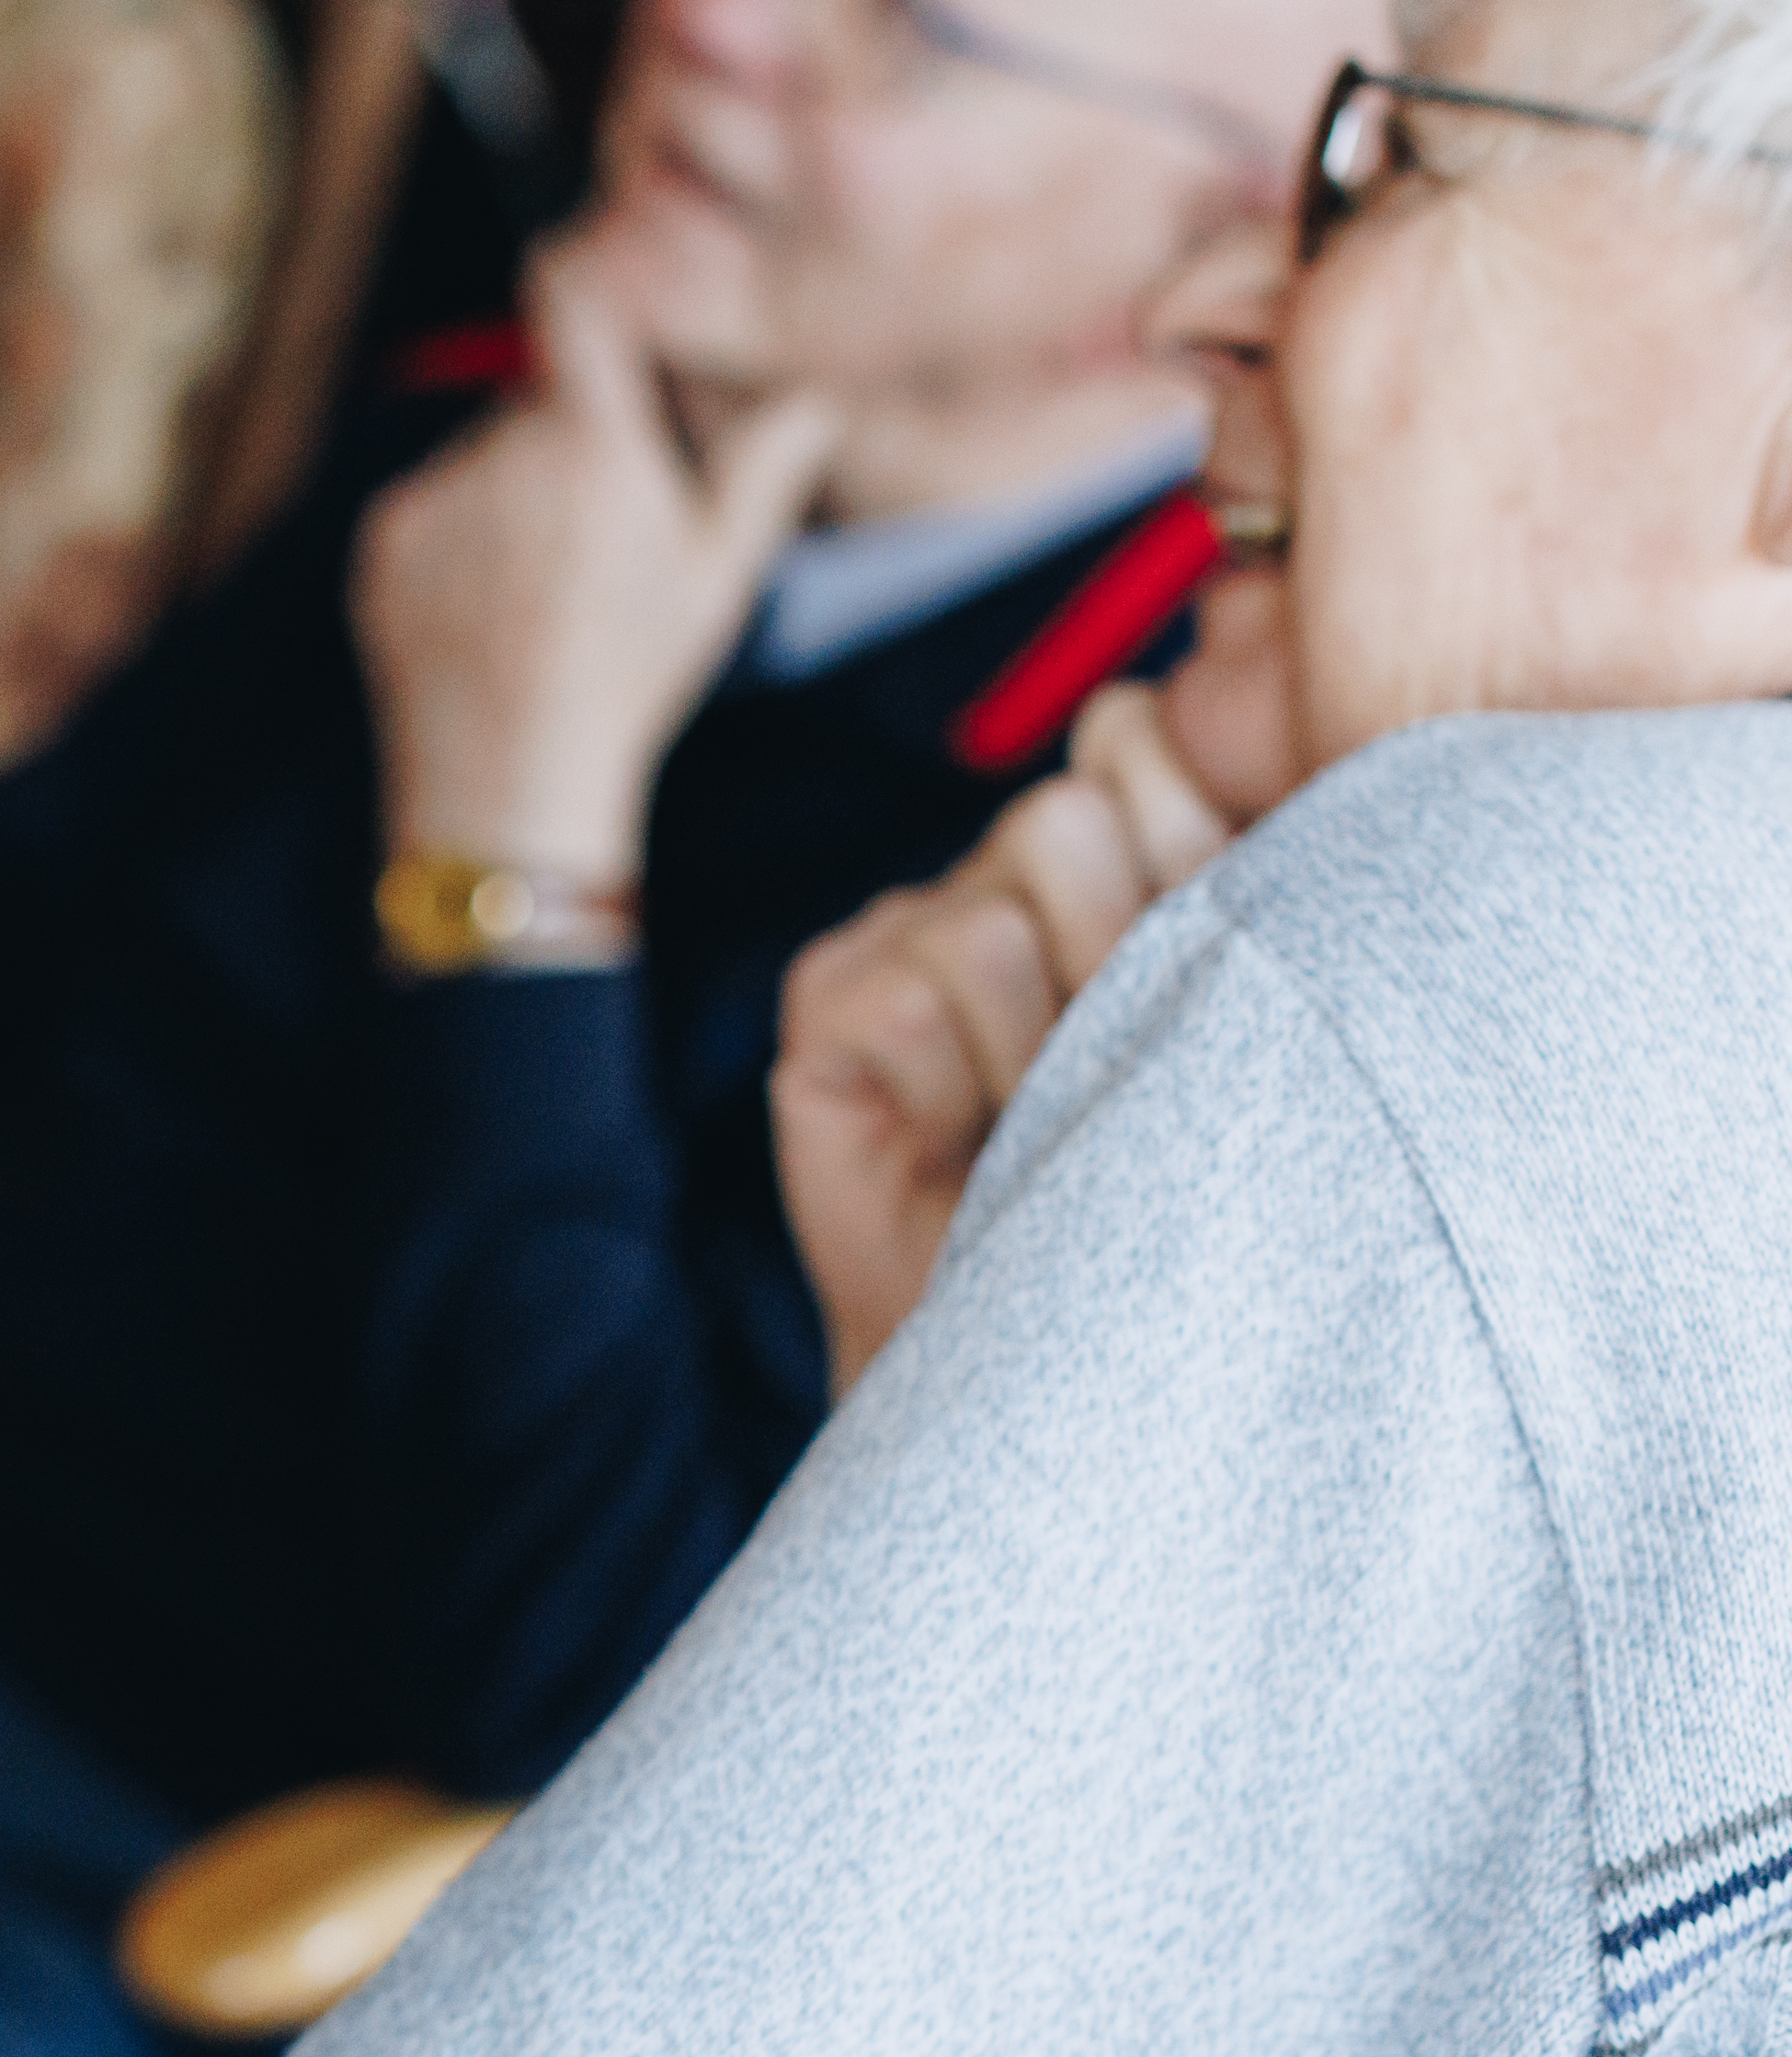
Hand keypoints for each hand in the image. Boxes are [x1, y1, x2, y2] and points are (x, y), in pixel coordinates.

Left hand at [353, 251, 840, 881]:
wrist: (508, 783)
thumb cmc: (629, 679)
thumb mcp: (717, 577)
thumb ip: (762, 465)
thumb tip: (817, 387)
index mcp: (592, 448)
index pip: (574, 300)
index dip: (585, 276)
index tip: (592, 278)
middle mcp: (503, 456)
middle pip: (539, 398)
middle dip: (570, 435)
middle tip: (600, 526)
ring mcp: (436, 497)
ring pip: (483, 456)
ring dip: (512, 492)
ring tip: (543, 589)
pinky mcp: (385, 538)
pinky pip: (432, 505)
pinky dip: (458, 537)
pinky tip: (489, 606)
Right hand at [771, 685, 1237, 1395]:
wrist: (1054, 1344)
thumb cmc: (1168, 1190)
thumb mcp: (1227, 1008)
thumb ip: (1211, 855)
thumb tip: (1141, 712)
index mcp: (1121, 850)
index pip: (1132, 736)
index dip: (1181, 849)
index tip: (1193, 982)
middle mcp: (1004, 872)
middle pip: (1064, 817)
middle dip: (1109, 957)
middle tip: (1102, 1070)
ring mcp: (902, 928)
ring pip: (994, 914)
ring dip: (1037, 1044)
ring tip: (1036, 1119)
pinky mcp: (828, 994)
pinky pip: (913, 992)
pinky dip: (956, 1085)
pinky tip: (958, 1140)